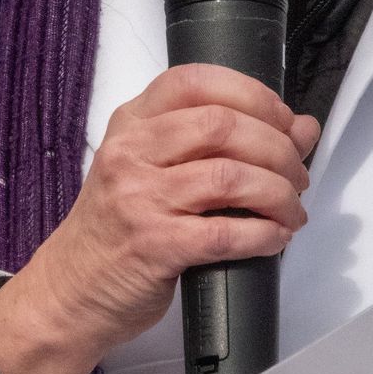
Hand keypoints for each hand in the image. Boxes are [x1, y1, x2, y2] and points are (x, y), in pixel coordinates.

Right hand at [0, 63, 319, 373]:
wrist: (69, 292)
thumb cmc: (119, 225)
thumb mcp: (158, 168)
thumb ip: (223, 141)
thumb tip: (302, 127)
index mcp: (133, 121)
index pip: (196, 82)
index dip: (252, 94)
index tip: (283, 120)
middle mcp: (132, 151)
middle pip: (223, 125)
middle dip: (276, 147)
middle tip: (297, 172)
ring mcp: (139, 197)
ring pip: (229, 176)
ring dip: (278, 192)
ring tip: (293, 208)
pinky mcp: (153, 246)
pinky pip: (224, 233)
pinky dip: (263, 234)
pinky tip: (276, 236)